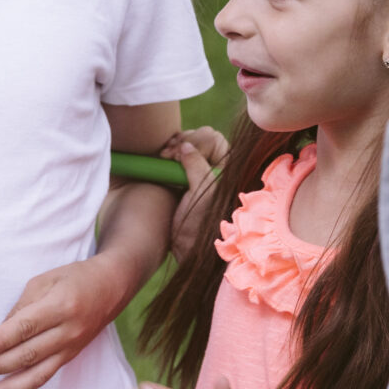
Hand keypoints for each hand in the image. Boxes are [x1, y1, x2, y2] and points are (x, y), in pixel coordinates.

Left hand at [0, 254, 133, 388]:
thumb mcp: (45, 281)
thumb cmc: (74, 278)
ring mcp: (70, 347)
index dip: (0, 341)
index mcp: (61, 305)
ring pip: (36, 374)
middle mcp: (68, 331)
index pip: (25, 327)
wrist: (112, 287)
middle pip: (27, 354)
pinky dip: (22, 386)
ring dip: (6, 388)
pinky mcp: (69, 357)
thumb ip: (21, 308)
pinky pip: (44, 376)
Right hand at [161, 127, 228, 257]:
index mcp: (227, 169)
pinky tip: (161, 160)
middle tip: (167, 155)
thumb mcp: (203, 192)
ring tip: (163, 158)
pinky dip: (168, 156)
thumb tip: (185, 146)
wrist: (190, 251)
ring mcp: (200, 174)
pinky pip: (178, 158)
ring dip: (173, 149)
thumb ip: (196, 164)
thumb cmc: (202, 224)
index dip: (194, 142)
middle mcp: (215, 169)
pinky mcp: (185, 180)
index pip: (211, 138)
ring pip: (187, 147)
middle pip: (198, 139)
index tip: (178, 154)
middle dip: (181, 143)